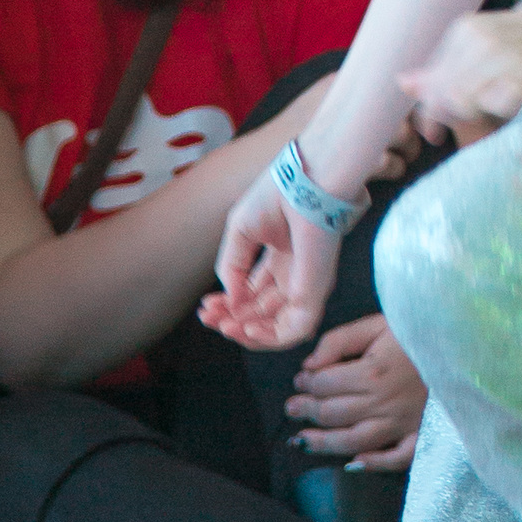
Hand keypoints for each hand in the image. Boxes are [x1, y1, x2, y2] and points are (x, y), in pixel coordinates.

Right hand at [203, 161, 346, 351]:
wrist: (304, 184)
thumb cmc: (277, 197)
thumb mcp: (240, 232)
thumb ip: (231, 267)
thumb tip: (231, 299)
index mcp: (281, 258)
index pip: (253, 292)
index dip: (228, 304)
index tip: (206, 307)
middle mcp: (295, 275)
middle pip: (262, 311)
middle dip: (232, 319)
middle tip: (209, 319)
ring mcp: (307, 286)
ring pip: (278, 327)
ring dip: (248, 333)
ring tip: (225, 327)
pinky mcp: (315, 294)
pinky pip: (294, 331)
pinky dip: (269, 337)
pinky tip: (246, 328)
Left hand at [286, 312, 425, 470]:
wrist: (464, 343)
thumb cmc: (417, 333)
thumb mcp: (377, 324)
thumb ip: (340, 341)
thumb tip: (310, 365)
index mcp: (373, 372)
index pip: (325, 385)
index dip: (306, 384)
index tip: (300, 381)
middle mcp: (385, 402)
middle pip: (334, 414)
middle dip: (307, 411)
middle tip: (293, 408)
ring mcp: (403, 423)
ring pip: (355, 442)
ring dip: (324, 444)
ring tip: (302, 441)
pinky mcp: (421, 435)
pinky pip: (397, 458)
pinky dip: (375, 464)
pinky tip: (354, 463)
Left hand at [399, 0, 521, 146]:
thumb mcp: (495, 41)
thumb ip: (453, 63)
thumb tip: (404, 82)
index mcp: (467, 30)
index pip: (432, 82)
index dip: (431, 113)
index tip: (434, 134)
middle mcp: (479, 42)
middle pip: (443, 97)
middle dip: (452, 124)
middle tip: (476, 133)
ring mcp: (502, 59)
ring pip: (463, 105)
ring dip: (475, 125)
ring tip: (499, 123)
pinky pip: (494, 110)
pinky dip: (497, 121)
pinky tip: (514, 114)